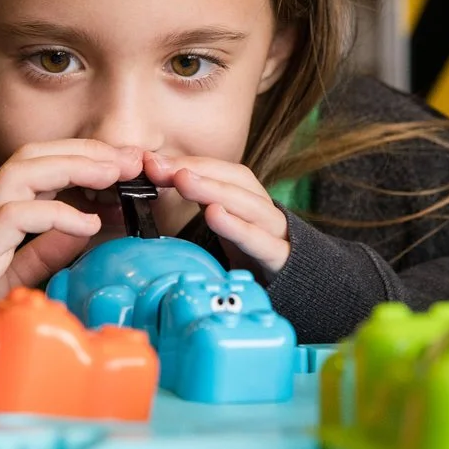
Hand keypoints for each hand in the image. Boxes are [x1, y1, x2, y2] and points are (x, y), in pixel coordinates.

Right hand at [0, 140, 143, 327]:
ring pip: (18, 172)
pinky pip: (11, 218)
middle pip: (29, 156)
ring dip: (72, 165)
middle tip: (129, 157)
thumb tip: (84, 229)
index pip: (36, 168)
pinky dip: (54, 214)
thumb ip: (43, 252)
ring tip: (112, 174)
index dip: (81, 158)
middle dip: (82, 149)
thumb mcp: (11, 279)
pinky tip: (87, 223)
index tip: (124, 164)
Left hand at [142, 151, 290, 274]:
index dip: (189, 162)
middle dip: (199, 170)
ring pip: (250, 205)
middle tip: (161, 167)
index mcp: (250, 198)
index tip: (151, 162)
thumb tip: (155, 177)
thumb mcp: (224, 224)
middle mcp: (264, 208)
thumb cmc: (252, 252)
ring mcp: (275, 232)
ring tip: (184, 181)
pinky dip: (239, 227)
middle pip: (237, 181)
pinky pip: (262, 241)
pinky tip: (215, 215)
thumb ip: (198, 199)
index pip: (222, 171)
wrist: (297, 286)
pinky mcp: (280, 258)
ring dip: (215, 190)